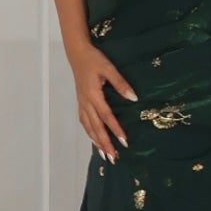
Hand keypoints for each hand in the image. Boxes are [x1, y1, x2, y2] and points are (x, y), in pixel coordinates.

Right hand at [69, 42, 136, 160]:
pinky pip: (84, 122)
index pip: (106, 116)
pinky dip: (89, 133)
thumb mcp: (109, 68)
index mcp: (93, 95)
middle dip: (104, 143)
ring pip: (89, 127)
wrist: (77, 53)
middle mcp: (86, 102)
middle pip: (96, 127)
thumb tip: (133, 98)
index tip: (124, 142)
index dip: (115, 130)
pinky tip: (94, 139)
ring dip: (96, 141)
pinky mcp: (81, 102)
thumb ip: (120, 83)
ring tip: (105, 155)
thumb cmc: (94, 59)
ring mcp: (82, 103)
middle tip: (113, 157)